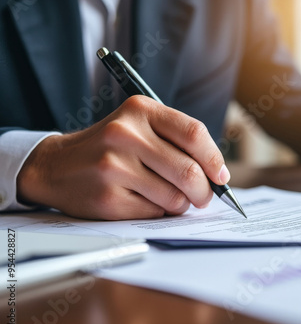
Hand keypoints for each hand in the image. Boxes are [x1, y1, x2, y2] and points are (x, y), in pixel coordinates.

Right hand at [16, 96, 228, 219]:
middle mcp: (126, 134)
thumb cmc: (110, 147)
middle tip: (204, 197)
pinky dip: (158, 213)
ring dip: (181, 204)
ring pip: (175, 197)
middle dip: (205, 191)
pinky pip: (154, 213)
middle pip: (189, 170)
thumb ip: (176, 142)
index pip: (194, 134)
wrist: (56, 165)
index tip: (222, 177)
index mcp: (140, 110)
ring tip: (169, 197)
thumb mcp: (139, 127)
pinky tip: (143, 201)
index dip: (215, 159)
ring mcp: (114, 166)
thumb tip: (218, 175)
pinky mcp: (107, 197)